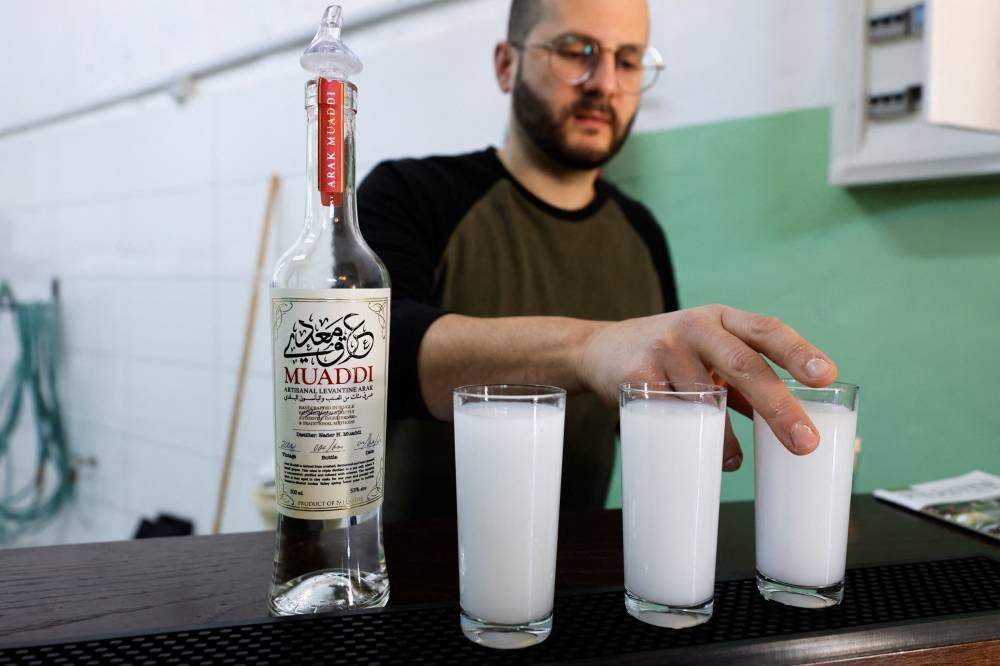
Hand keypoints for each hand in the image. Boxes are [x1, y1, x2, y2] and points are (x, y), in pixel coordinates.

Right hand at [577, 305, 837, 469]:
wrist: (596, 349)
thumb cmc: (667, 354)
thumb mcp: (706, 352)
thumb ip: (742, 380)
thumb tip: (791, 423)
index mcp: (721, 319)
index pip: (767, 330)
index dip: (799, 352)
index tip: (827, 376)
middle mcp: (695, 326)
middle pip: (745, 365)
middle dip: (778, 407)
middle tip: (805, 442)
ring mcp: (664, 348)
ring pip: (706, 397)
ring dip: (724, 437)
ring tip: (734, 463)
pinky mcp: (636, 374)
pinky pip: (669, 411)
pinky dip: (687, 436)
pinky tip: (694, 451)